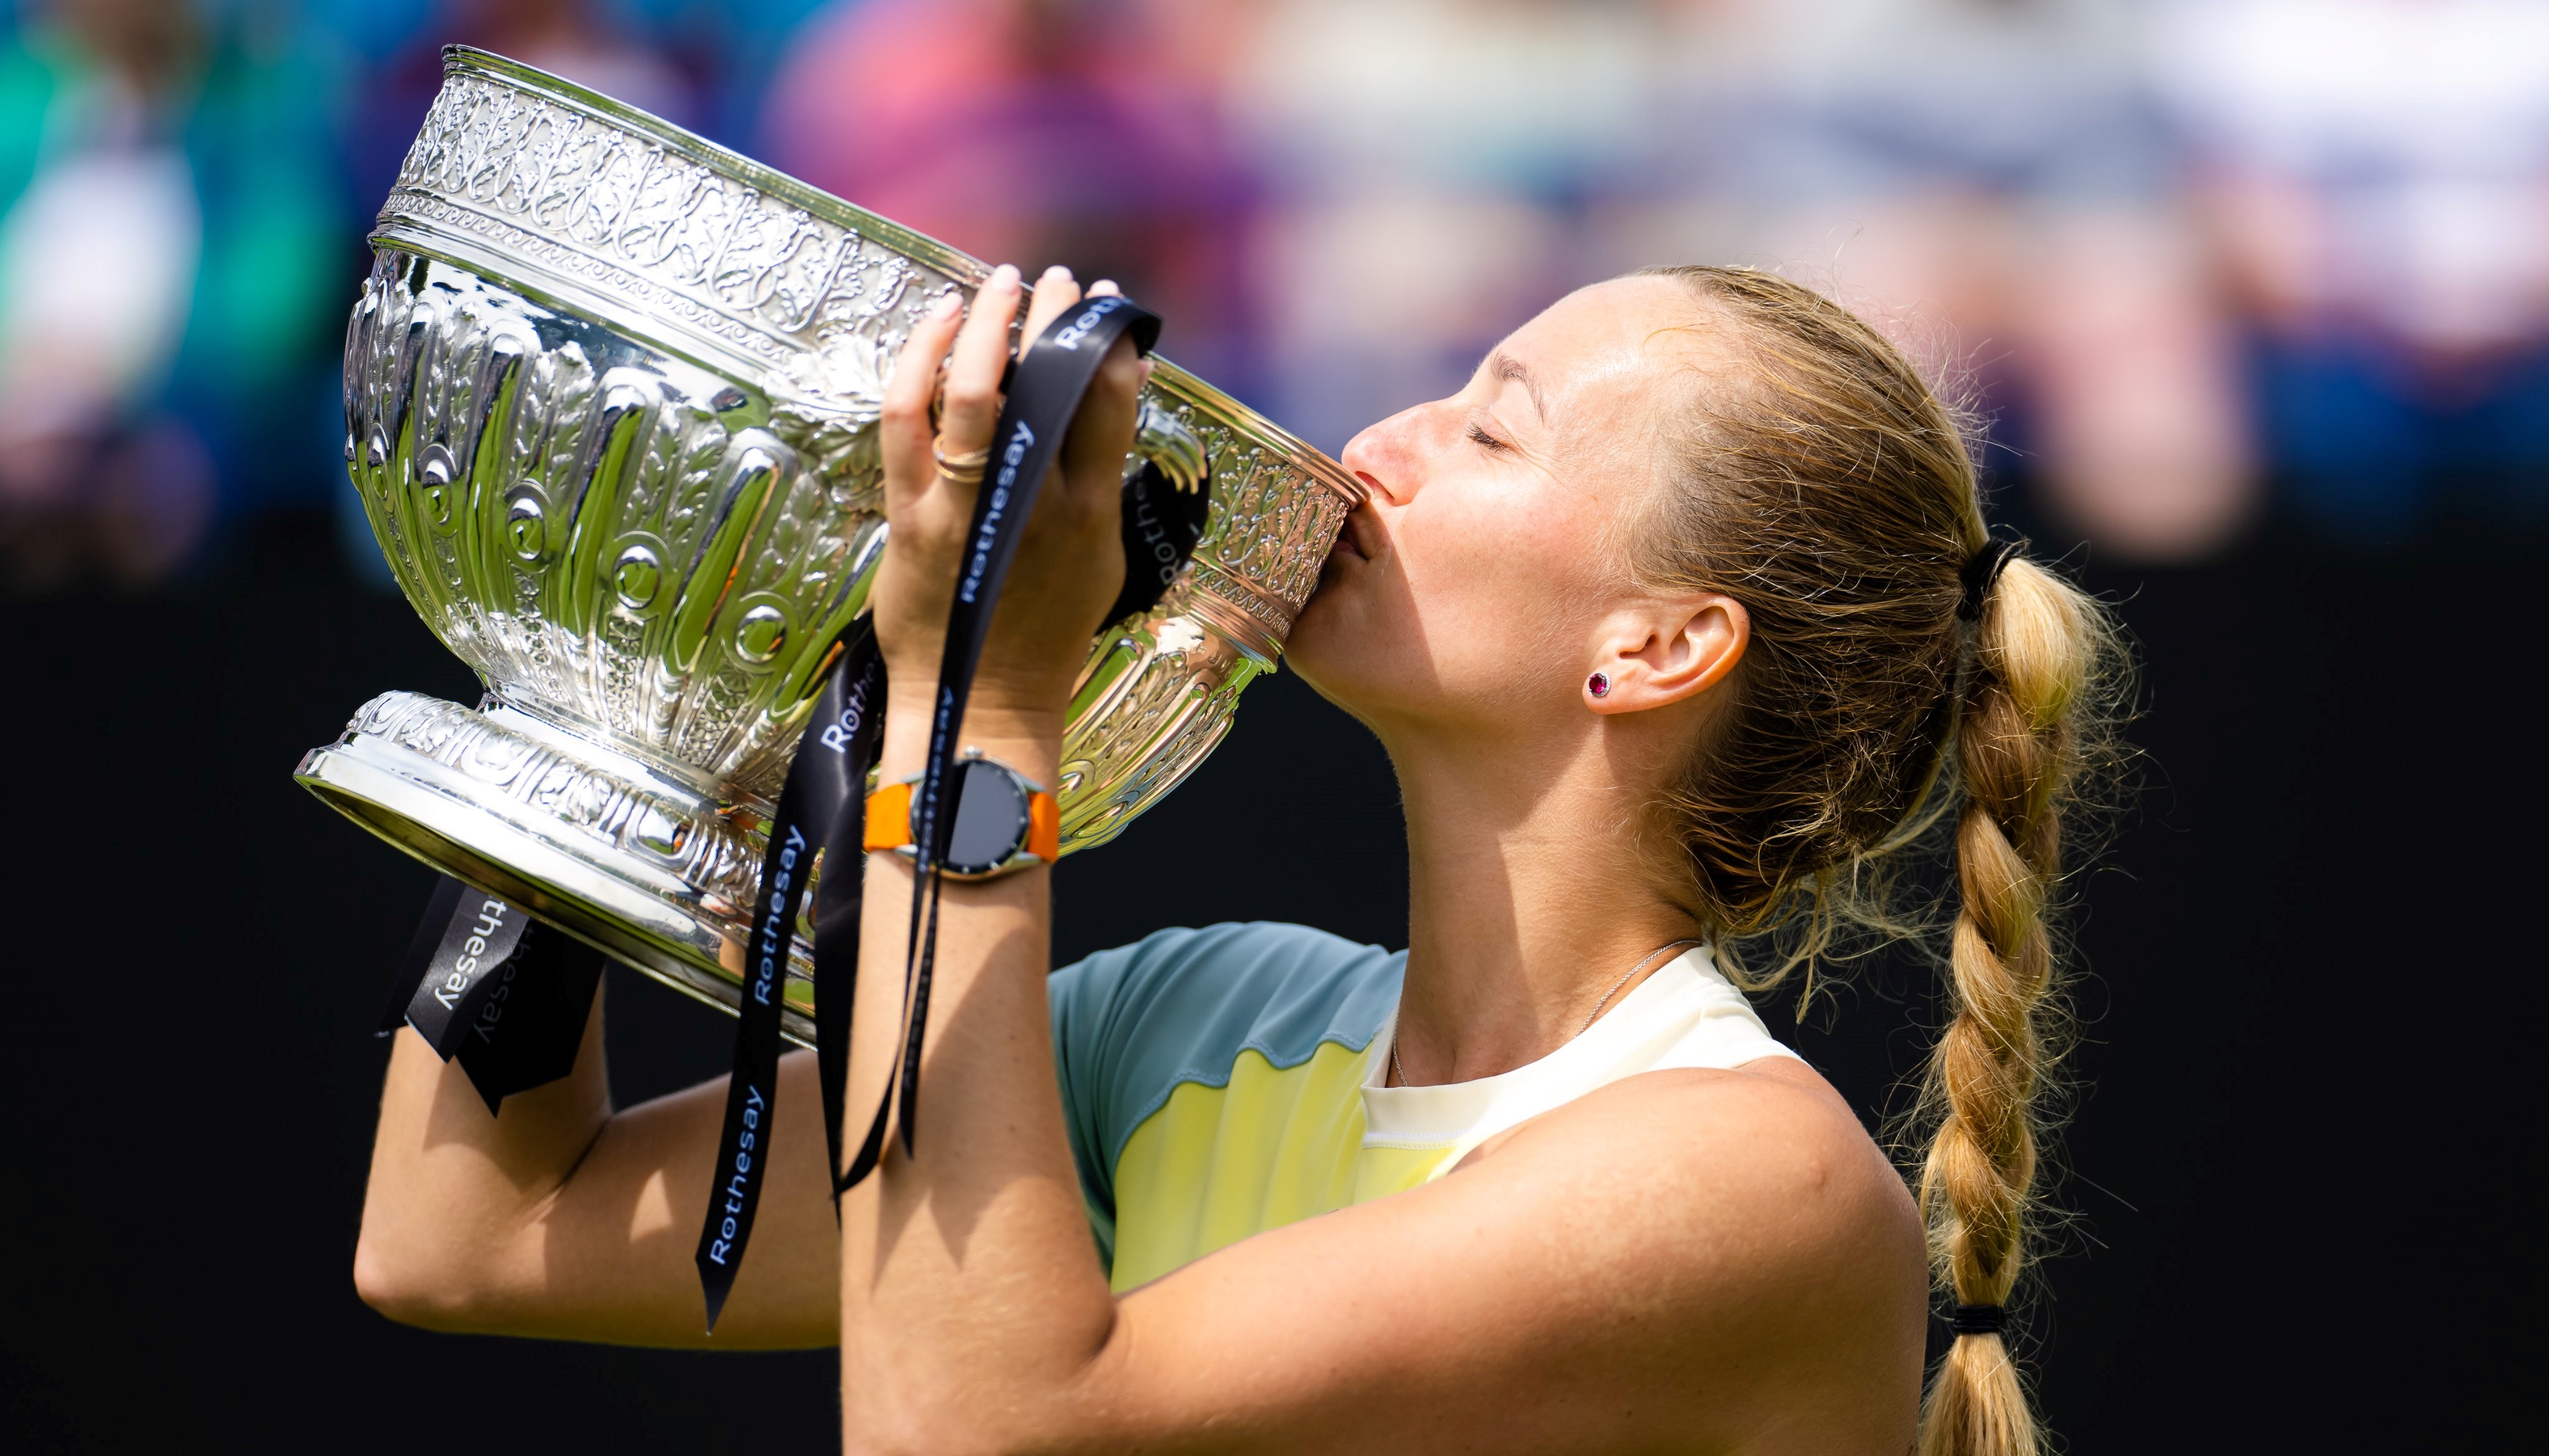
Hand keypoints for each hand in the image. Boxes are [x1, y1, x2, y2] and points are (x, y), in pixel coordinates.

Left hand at [871, 264, 1145, 738]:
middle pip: (1048, 383)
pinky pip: (908, 418)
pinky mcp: (911, 516)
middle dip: (1057, 316)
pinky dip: (920, 357)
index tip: (1111, 308)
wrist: (984, 706)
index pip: (1109, 403)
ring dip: (991, 321)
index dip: (1111, 343)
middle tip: (1061, 280)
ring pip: (976, 389)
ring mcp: (968, 506)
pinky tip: (938, 320)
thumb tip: (1111, 416)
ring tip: (1003, 283)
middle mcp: (1033, 502)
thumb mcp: (1100, 561)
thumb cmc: (1043, 636)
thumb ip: (1102, 487)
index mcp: (1088, 511)